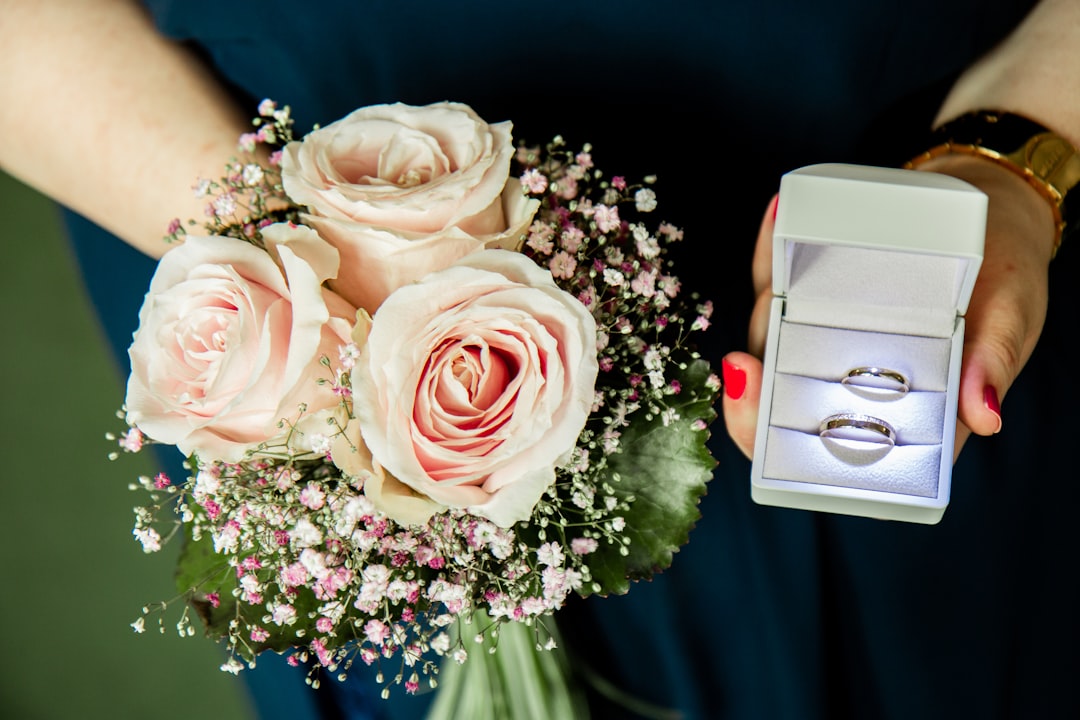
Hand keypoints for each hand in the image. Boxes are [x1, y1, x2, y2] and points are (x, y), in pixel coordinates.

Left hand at [722, 156, 1055, 460]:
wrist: (1002, 221)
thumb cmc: (1007, 285)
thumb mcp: (1009, 322)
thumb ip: (994, 365)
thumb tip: (985, 419)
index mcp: (892, 411)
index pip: (824, 452)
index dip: (779, 450)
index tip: (764, 426)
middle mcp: (847, 378)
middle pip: (779, 403)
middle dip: (752, 393)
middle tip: (742, 366)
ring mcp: (824, 335)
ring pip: (772, 337)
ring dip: (763, 311)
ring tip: (775, 274)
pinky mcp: (814, 291)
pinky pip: (782, 274)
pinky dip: (773, 248)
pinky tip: (776, 218)